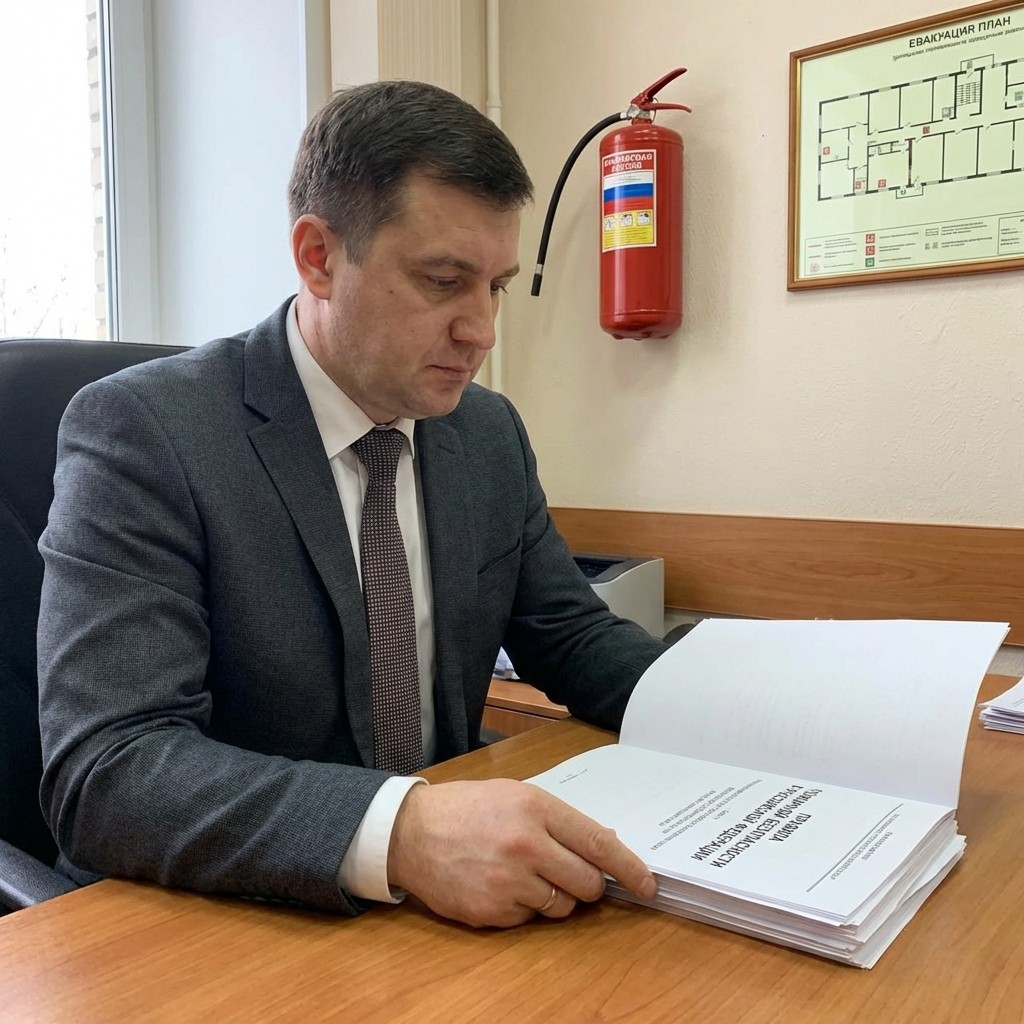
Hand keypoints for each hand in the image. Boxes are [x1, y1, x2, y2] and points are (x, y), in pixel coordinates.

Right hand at [387, 779, 655, 926]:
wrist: (410, 832)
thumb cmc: (467, 808)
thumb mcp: (515, 795)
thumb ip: (558, 820)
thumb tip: (603, 846)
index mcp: (535, 808)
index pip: (598, 844)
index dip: (629, 869)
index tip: (647, 885)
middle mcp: (525, 845)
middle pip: (587, 885)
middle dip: (587, 885)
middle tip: (570, 874)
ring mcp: (507, 882)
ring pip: (561, 907)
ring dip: (554, 897)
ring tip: (525, 874)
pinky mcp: (491, 912)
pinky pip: (529, 920)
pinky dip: (523, 908)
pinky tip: (500, 885)